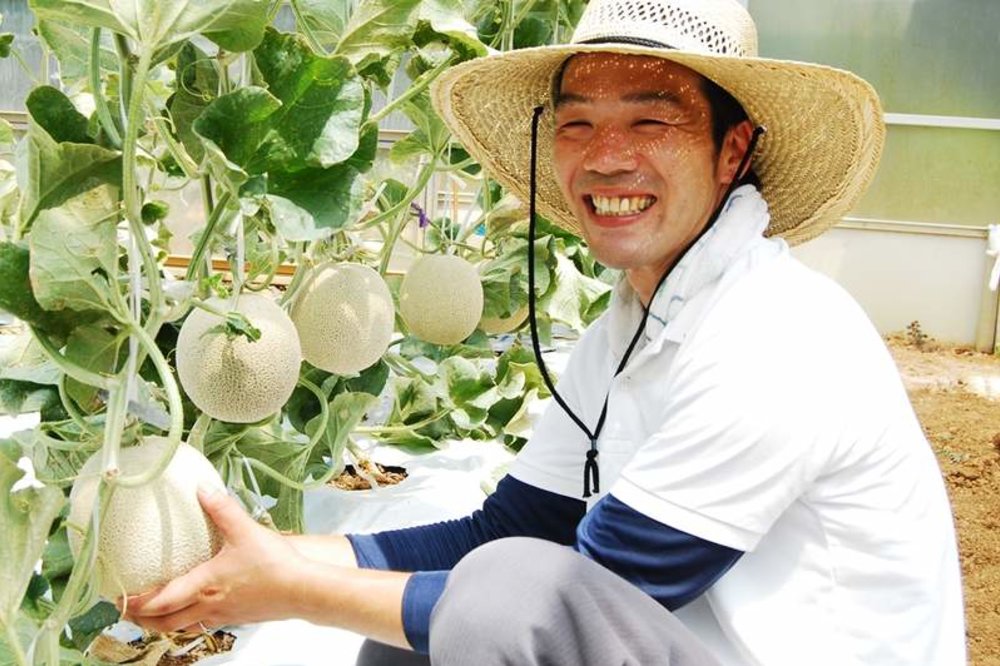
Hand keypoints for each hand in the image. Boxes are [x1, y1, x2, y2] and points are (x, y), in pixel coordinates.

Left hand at [122, 487, 307, 631]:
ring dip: (162, 623)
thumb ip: (222, 508)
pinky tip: (191, 611)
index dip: (136, 603)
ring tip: (150, 615)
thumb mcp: (245, 530)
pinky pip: (202, 625)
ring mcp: (222, 616)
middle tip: (125, 611)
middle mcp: (208, 605)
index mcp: (205, 585)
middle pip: (164, 622)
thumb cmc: (275, 566)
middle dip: (141, 619)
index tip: (118, 598)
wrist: (303, 590)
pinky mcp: (236, 618)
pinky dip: (186, 621)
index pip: (160, 601)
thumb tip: (202, 489)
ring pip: (182, 627)